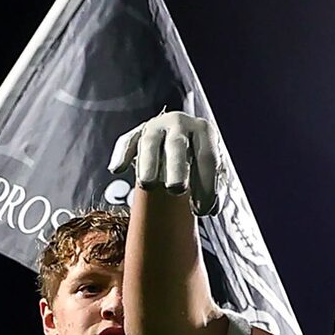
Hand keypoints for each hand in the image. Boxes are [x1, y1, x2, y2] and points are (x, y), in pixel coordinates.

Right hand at [109, 111, 223, 216]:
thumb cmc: (203, 162)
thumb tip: (212, 207)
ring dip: (148, 162)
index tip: (202, 211)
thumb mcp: (215, 172)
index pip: (207, 157)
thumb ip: (217, 189)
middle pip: (177, 145)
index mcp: (205, 131)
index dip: (206, 185)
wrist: (186, 139)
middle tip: (176, 189)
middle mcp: (181, 123)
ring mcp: (158, 125)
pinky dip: (122, 153)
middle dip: (176, 167)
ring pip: (150, 141)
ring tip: (147, 185)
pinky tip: (116, 169)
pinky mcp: (140, 131)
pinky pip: (129, 140)